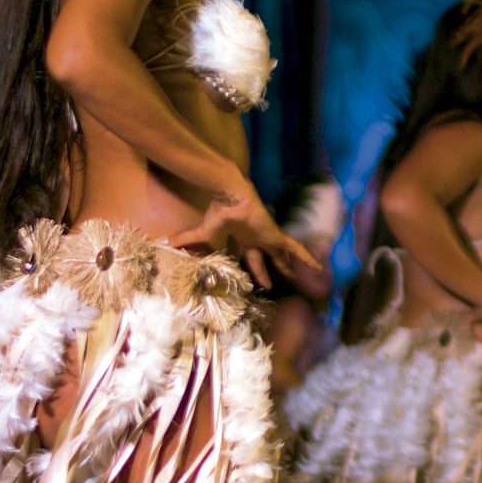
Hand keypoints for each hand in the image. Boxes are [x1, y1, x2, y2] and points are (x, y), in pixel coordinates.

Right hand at [166, 181, 321, 288]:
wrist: (230, 197)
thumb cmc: (219, 213)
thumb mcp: (203, 233)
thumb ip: (187, 239)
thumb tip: (164, 243)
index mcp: (242, 238)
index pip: (247, 256)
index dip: (249, 267)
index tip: (250, 279)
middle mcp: (256, 238)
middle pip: (264, 258)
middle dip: (267, 271)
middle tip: (270, 285)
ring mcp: (267, 237)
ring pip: (282, 255)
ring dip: (290, 266)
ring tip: (300, 279)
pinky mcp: (276, 235)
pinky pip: (295, 248)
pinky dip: (306, 258)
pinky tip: (317, 268)